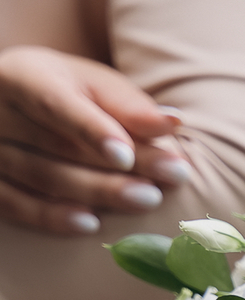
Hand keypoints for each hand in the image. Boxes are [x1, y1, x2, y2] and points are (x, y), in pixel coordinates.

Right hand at [0, 46, 191, 234]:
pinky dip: (53, 218)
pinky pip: (17, 206)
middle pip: (56, 146)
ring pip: (41, 178)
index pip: (54, 104)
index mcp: (21, 75)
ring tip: (145, 200)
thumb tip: (174, 123)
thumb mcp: (91, 85)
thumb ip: (129, 105)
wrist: (10, 106)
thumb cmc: (63, 91)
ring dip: (95, 193)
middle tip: (163, 185)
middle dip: (112, 168)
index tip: (126, 156)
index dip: (90, 130)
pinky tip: (90, 224)